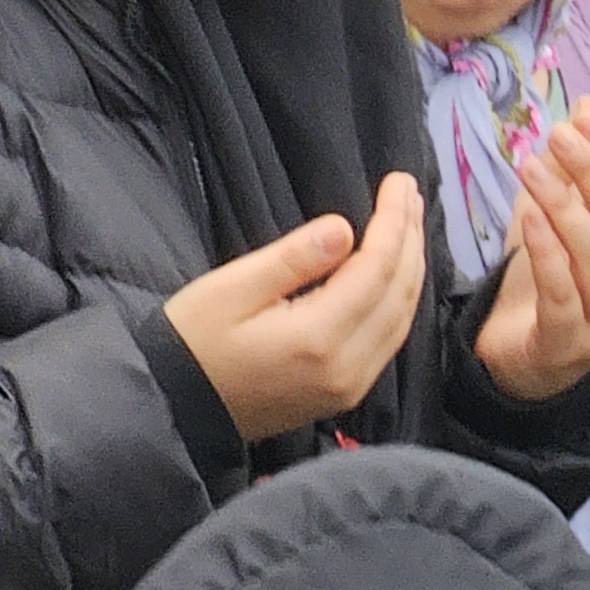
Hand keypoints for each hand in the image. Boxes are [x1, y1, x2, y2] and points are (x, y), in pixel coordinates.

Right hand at [164, 175, 430, 443]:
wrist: (177, 409)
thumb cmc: (193, 342)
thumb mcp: (230, 289)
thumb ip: (292, 260)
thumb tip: (345, 229)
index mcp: (317, 338)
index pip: (375, 269)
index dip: (393, 221)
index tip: (399, 180)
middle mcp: (346, 368)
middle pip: (398, 293)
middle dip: (410, 238)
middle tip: (411, 192)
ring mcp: (349, 387)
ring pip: (402, 319)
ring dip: (412, 267)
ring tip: (412, 222)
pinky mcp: (344, 393)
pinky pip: (389, 339)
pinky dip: (400, 299)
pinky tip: (399, 271)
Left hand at [476, 104, 589, 402]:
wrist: (520, 357)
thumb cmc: (550, 279)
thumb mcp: (566, 214)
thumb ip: (582, 168)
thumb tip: (589, 106)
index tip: (584, 118)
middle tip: (560, 136)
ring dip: (566, 208)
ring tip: (533, 169)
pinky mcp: (571, 345)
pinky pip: (564, 296)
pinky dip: (549, 254)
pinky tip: (529, 219)